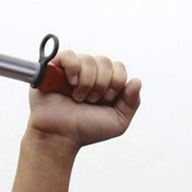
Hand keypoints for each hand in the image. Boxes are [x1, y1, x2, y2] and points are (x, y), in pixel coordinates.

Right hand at [27, 51, 141, 149]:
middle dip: (101, 84)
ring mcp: (72, 70)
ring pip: (89, 59)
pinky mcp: (54, 68)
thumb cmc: (86, 130)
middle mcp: (90, 74)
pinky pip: (68, 55)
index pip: (119, 67)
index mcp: (105, 83)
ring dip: (87, 82)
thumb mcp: (118, 121)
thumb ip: (132, 102)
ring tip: (78, 98)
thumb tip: (137, 80)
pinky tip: (70, 83)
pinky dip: (73, 68)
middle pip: (105, 61)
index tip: (106, 99)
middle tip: (91, 101)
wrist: (61, 136)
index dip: (116, 82)